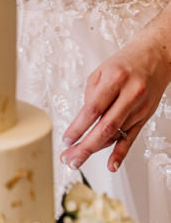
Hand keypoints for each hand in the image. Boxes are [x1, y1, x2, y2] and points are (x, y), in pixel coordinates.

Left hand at [61, 27, 170, 172]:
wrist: (156, 58)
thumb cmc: (125, 63)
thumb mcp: (101, 72)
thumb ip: (91, 96)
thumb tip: (84, 122)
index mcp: (116, 80)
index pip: (93, 109)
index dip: (78, 127)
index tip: (66, 140)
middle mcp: (131, 95)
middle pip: (105, 126)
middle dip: (85, 146)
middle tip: (69, 159)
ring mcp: (140, 108)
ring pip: (116, 134)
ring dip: (95, 150)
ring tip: (77, 160)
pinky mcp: (145, 116)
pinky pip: (132, 138)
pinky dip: (120, 153)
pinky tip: (111, 165)